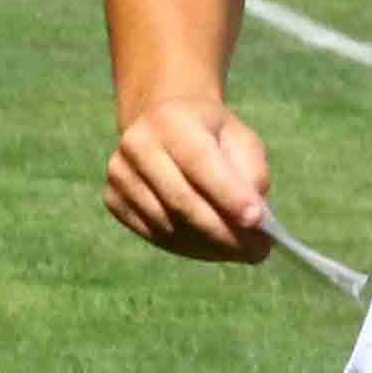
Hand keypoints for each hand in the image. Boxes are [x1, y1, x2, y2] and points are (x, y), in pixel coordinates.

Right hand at [105, 93, 276, 262]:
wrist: (164, 127)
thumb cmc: (213, 137)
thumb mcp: (241, 141)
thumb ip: (251, 175)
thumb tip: (254, 223)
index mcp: (171, 120)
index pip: (200, 162)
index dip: (228, 194)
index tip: (258, 221)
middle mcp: (137, 144)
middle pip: (181, 199)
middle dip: (224, 231)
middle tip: (258, 252)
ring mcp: (119, 173)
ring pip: (168, 224)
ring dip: (209, 245)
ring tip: (242, 252)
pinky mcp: (113, 199)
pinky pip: (154, 234)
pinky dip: (189, 247)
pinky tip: (214, 248)